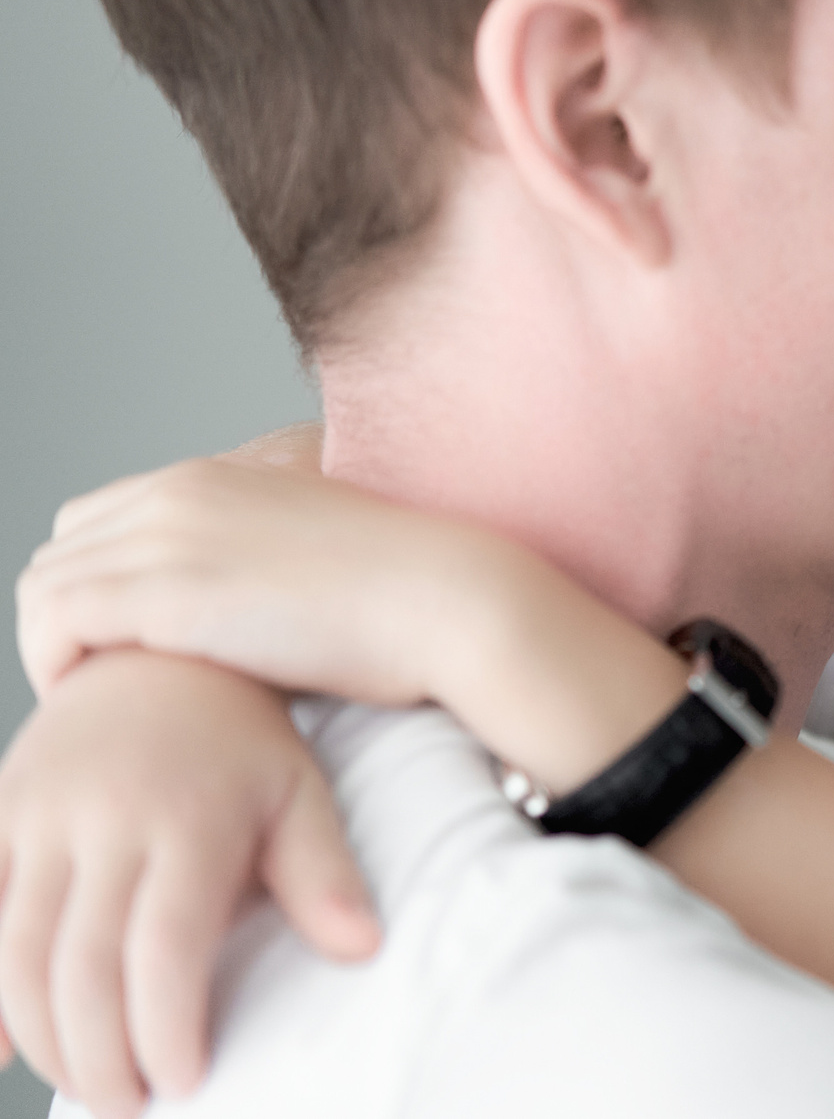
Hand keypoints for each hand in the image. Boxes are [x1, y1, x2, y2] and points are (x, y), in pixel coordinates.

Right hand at [0, 652, 378, 1116]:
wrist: (160, 657)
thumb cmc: (243, 742)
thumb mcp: (300, 793)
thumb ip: (323, 873)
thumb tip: (362, 948)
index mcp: (188, 819)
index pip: (163, 947)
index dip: (165, 1024)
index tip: (186, 1079)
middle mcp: (104, 817)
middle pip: (81, 964)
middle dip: (99, 1053)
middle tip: (129, 1103)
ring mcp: (39, 814)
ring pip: (14, 951)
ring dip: (41, 1034)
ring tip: (84, 1082)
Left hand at [20, 456, 512, 703]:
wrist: (447, 602)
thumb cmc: (402, 598)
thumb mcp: (312, 552)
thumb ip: (253, 557)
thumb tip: (231, 610)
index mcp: (214, 476)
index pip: (96, 521)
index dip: (98, 585)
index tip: (125, 646)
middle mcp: (178, 491)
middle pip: (60, 550)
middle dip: (69, 615)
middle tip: (106, 679)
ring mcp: (168, 535)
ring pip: (43, 588)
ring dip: (56, 646)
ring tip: (101, 698)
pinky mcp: (164, 589)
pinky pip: (54, 622)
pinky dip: (57, 665)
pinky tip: (105, 701)